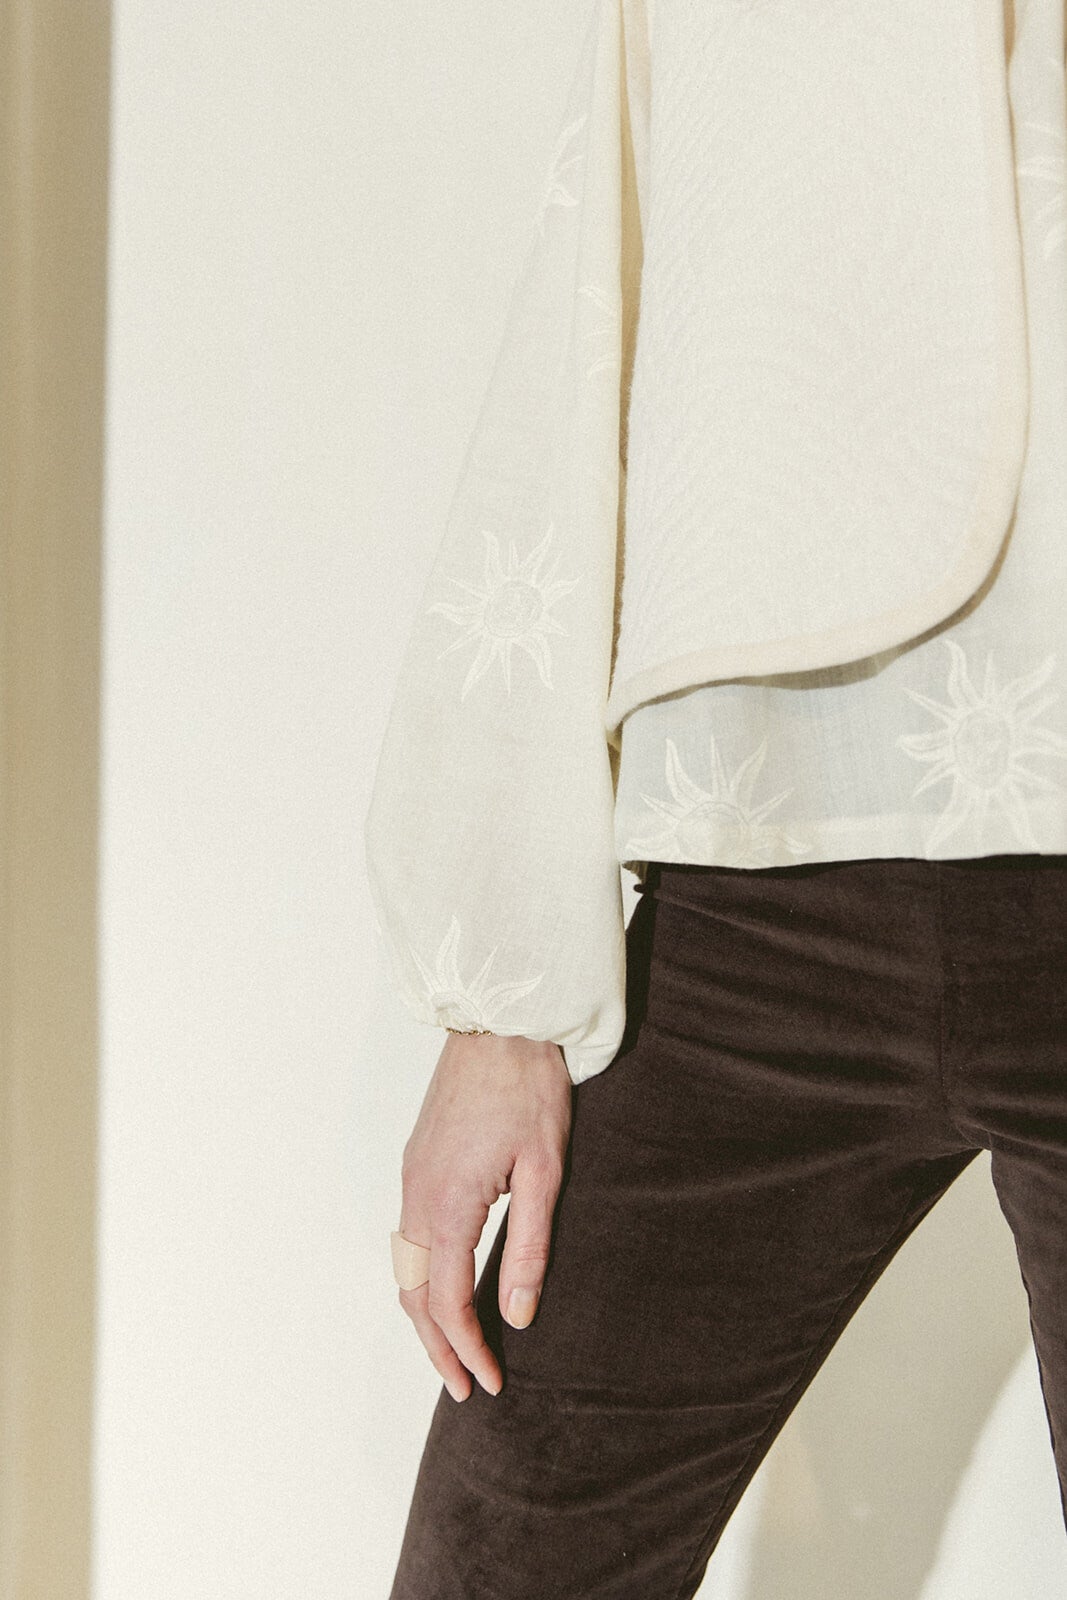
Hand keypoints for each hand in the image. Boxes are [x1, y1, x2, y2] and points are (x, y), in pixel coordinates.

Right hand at [397, 1032, 572, 1401]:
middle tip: (464, 1386)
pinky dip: (421, 1277)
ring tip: (454, 1348)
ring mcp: (411, 1175)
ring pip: (405, 1267)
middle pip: (415, 1294)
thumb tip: (520, 1314)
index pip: (448, 1302)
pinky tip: (445, 1286)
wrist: (500, 1022)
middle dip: (436, 1347)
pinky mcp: (416, 1159)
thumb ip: (531, 1247)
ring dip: (425, 1314)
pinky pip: (407, 1236)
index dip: (466, 1350)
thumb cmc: (528, 1088)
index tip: (489, 1383)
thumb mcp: (545, 1171)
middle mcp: (417, 1194)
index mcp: (448, 1203)